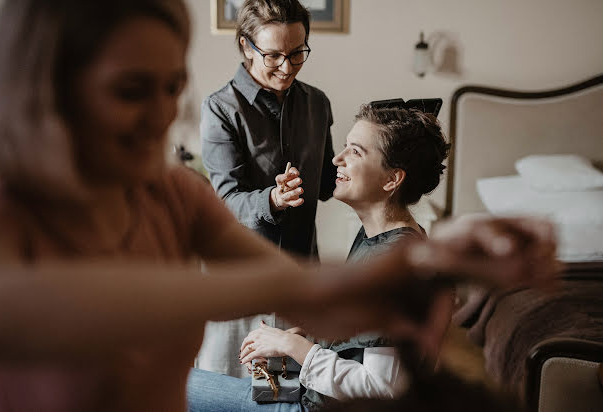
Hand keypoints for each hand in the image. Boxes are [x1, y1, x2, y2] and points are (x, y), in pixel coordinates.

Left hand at [239, 323, 293, 363]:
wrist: (287, 342)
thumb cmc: (283, 336)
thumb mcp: (272, 329)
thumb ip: (265, 327)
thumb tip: (261, 322)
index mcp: (261, 330)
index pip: (250, 335)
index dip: (247, 340)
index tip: (246, 343)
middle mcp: (258, 336)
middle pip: (246, 342)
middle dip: (242, 347)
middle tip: (241, 351)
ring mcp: (258, 344)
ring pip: (247, 349)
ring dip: (243, 354)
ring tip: (241, 358)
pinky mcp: (260, 351)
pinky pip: (250, 356)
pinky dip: (245, 359)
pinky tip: (243, 362)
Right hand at [270, 167, 303, 210]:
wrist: (281, 198)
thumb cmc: (287, 184)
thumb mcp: (288, 176)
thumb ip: (292, 171)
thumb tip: (296, 173)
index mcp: (280, 182)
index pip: (279, 179)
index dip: (285, 176)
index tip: (293, 173)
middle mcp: (281, 190)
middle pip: (286, 186)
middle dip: (293, 183)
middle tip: (300, 180)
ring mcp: (285, 197)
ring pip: (289, 195)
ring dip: (295, 192)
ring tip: (301, 189)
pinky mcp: (289, 203)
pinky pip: (293, 203)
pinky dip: (297, 202)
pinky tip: (302, 200)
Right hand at [281, 216, 558, 356]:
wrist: (300, 295)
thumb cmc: (332, 310)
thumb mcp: (379, 324)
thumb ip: (404, 325)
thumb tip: (428, 340)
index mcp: (414, 278)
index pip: (465, 273)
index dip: (499, 273)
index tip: (532, 275)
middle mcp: (416, 262)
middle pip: (473, 256)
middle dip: (512, 254)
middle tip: (551, 251)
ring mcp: (408, 258)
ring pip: (464, 253)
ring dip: (502, 253)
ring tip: (538, 254)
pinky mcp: (399, 261)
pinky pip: (441, 262)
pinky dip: (473, 261)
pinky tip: (498, 258)